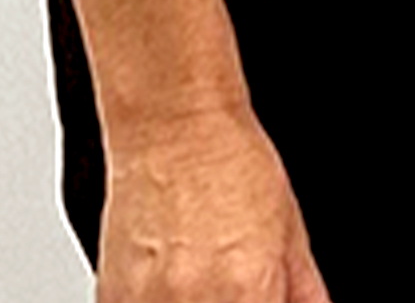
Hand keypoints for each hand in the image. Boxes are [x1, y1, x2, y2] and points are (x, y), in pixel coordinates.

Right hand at [94, 103, 327, 302]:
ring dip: (199, 302)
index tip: (268, 298)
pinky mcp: (111, 298)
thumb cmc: (232, 166)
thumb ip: (304, 288)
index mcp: (250, 290)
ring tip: (206, 280)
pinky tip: (177, 284)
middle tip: (242, 288)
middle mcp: (196, 302)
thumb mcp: (291, 231)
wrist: (174, 129)